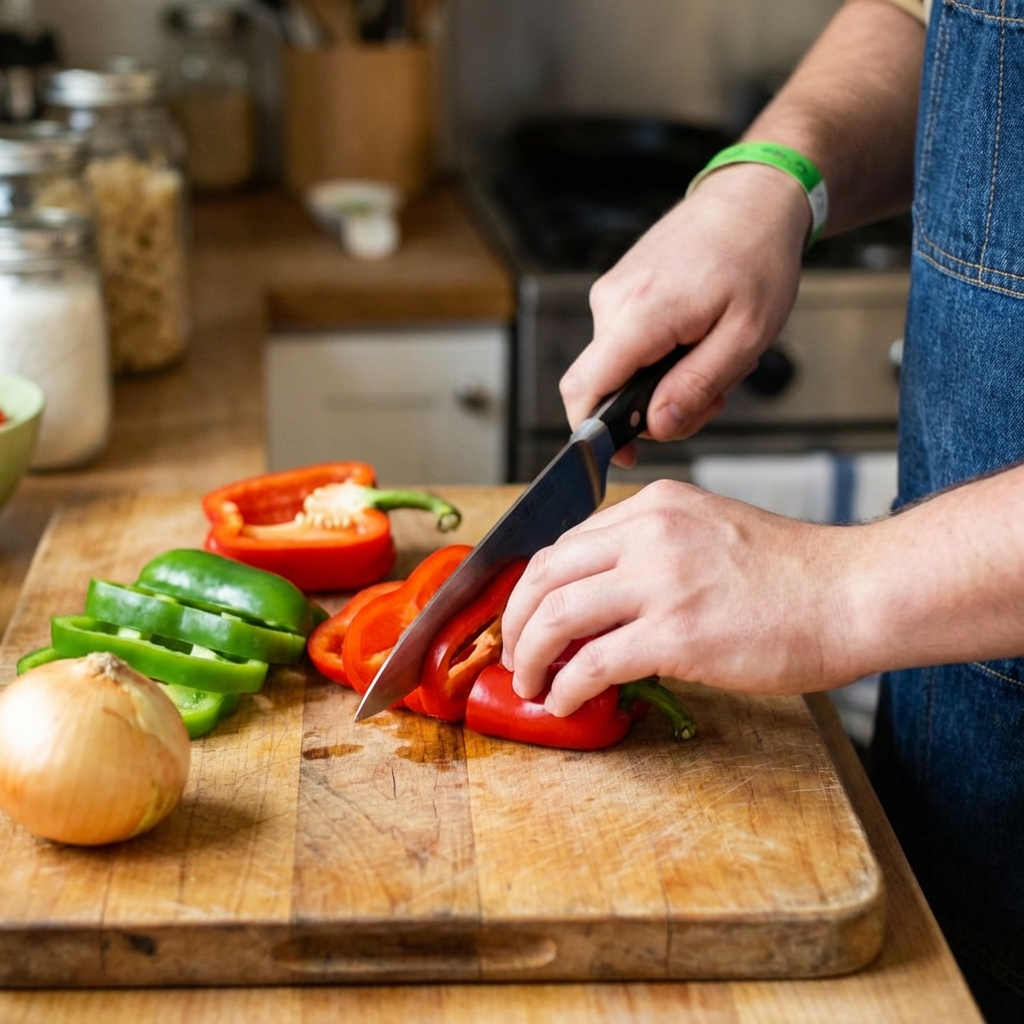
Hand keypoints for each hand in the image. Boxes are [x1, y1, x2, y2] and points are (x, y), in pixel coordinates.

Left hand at [500, 480, 861, 716]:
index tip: (526, 616)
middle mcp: (650, 533)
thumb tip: (602, 599)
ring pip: (557, 615)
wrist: (852, 594)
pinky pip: (593, 662)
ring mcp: (662, 581)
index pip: (565, 543)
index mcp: (656, 506)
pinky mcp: (676, 633)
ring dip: (529, 655)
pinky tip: (563, 702)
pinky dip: (565, 686)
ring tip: (527, 681)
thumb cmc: (791, 574)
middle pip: (546, 573)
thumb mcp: (710, 533)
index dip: (533, 587)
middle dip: (515, 620)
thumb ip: (652, 552)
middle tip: (512, 652)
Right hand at [560, 163, 809, 464]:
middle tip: (709, 399)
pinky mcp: (619, 290)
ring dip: (662, 381)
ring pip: (617, 367)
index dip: (594, 435)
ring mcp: (611, 293)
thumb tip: (655, 427)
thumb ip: (696, 387)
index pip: (583, 390)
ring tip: (714, 358)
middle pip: (601, 386)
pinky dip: (659, 357)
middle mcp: (611, 302)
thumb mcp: (745, 336)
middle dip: (647, 409)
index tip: (624, 455)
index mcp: (639, 314)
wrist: (753, 197)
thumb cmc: (757, 259)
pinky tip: (698, 340)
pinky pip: (624, 343)